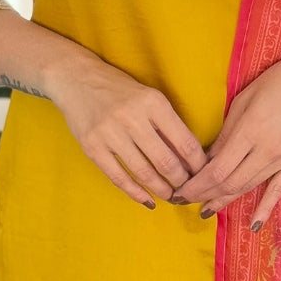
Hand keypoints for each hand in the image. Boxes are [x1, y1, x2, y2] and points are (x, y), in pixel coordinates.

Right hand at [47, 55, 206, 209]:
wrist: (77, 80)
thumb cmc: (120, 90)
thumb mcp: (149, 98)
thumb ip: (167, 124)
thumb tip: (189, 159)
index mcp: (153, 103)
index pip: (184, 141)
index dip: (197, 164)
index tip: (203, 174)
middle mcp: (132, 117)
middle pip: (165, 160)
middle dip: (181, 181)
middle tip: (188, 191)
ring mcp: (110, 133)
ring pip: (143, 172)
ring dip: (161, 190)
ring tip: (171, 196)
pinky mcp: (92, 147)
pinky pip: (118, 177)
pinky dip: (136, 193)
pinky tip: (148, 200)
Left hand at [173, 36, 280, 227]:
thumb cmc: (280, 79)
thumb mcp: (245, 98)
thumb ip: (227, 131)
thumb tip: (208, 158)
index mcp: (250, 130)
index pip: (216, 168)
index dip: (196, 184)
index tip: (179, 190)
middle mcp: (267, 149)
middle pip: (229, 182)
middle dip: (204, 195)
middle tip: (184, 201)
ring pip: (249, 187)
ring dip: (225, 200)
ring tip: (206, 210)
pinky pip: (279, 189)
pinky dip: (265, 208)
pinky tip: (253, 225)